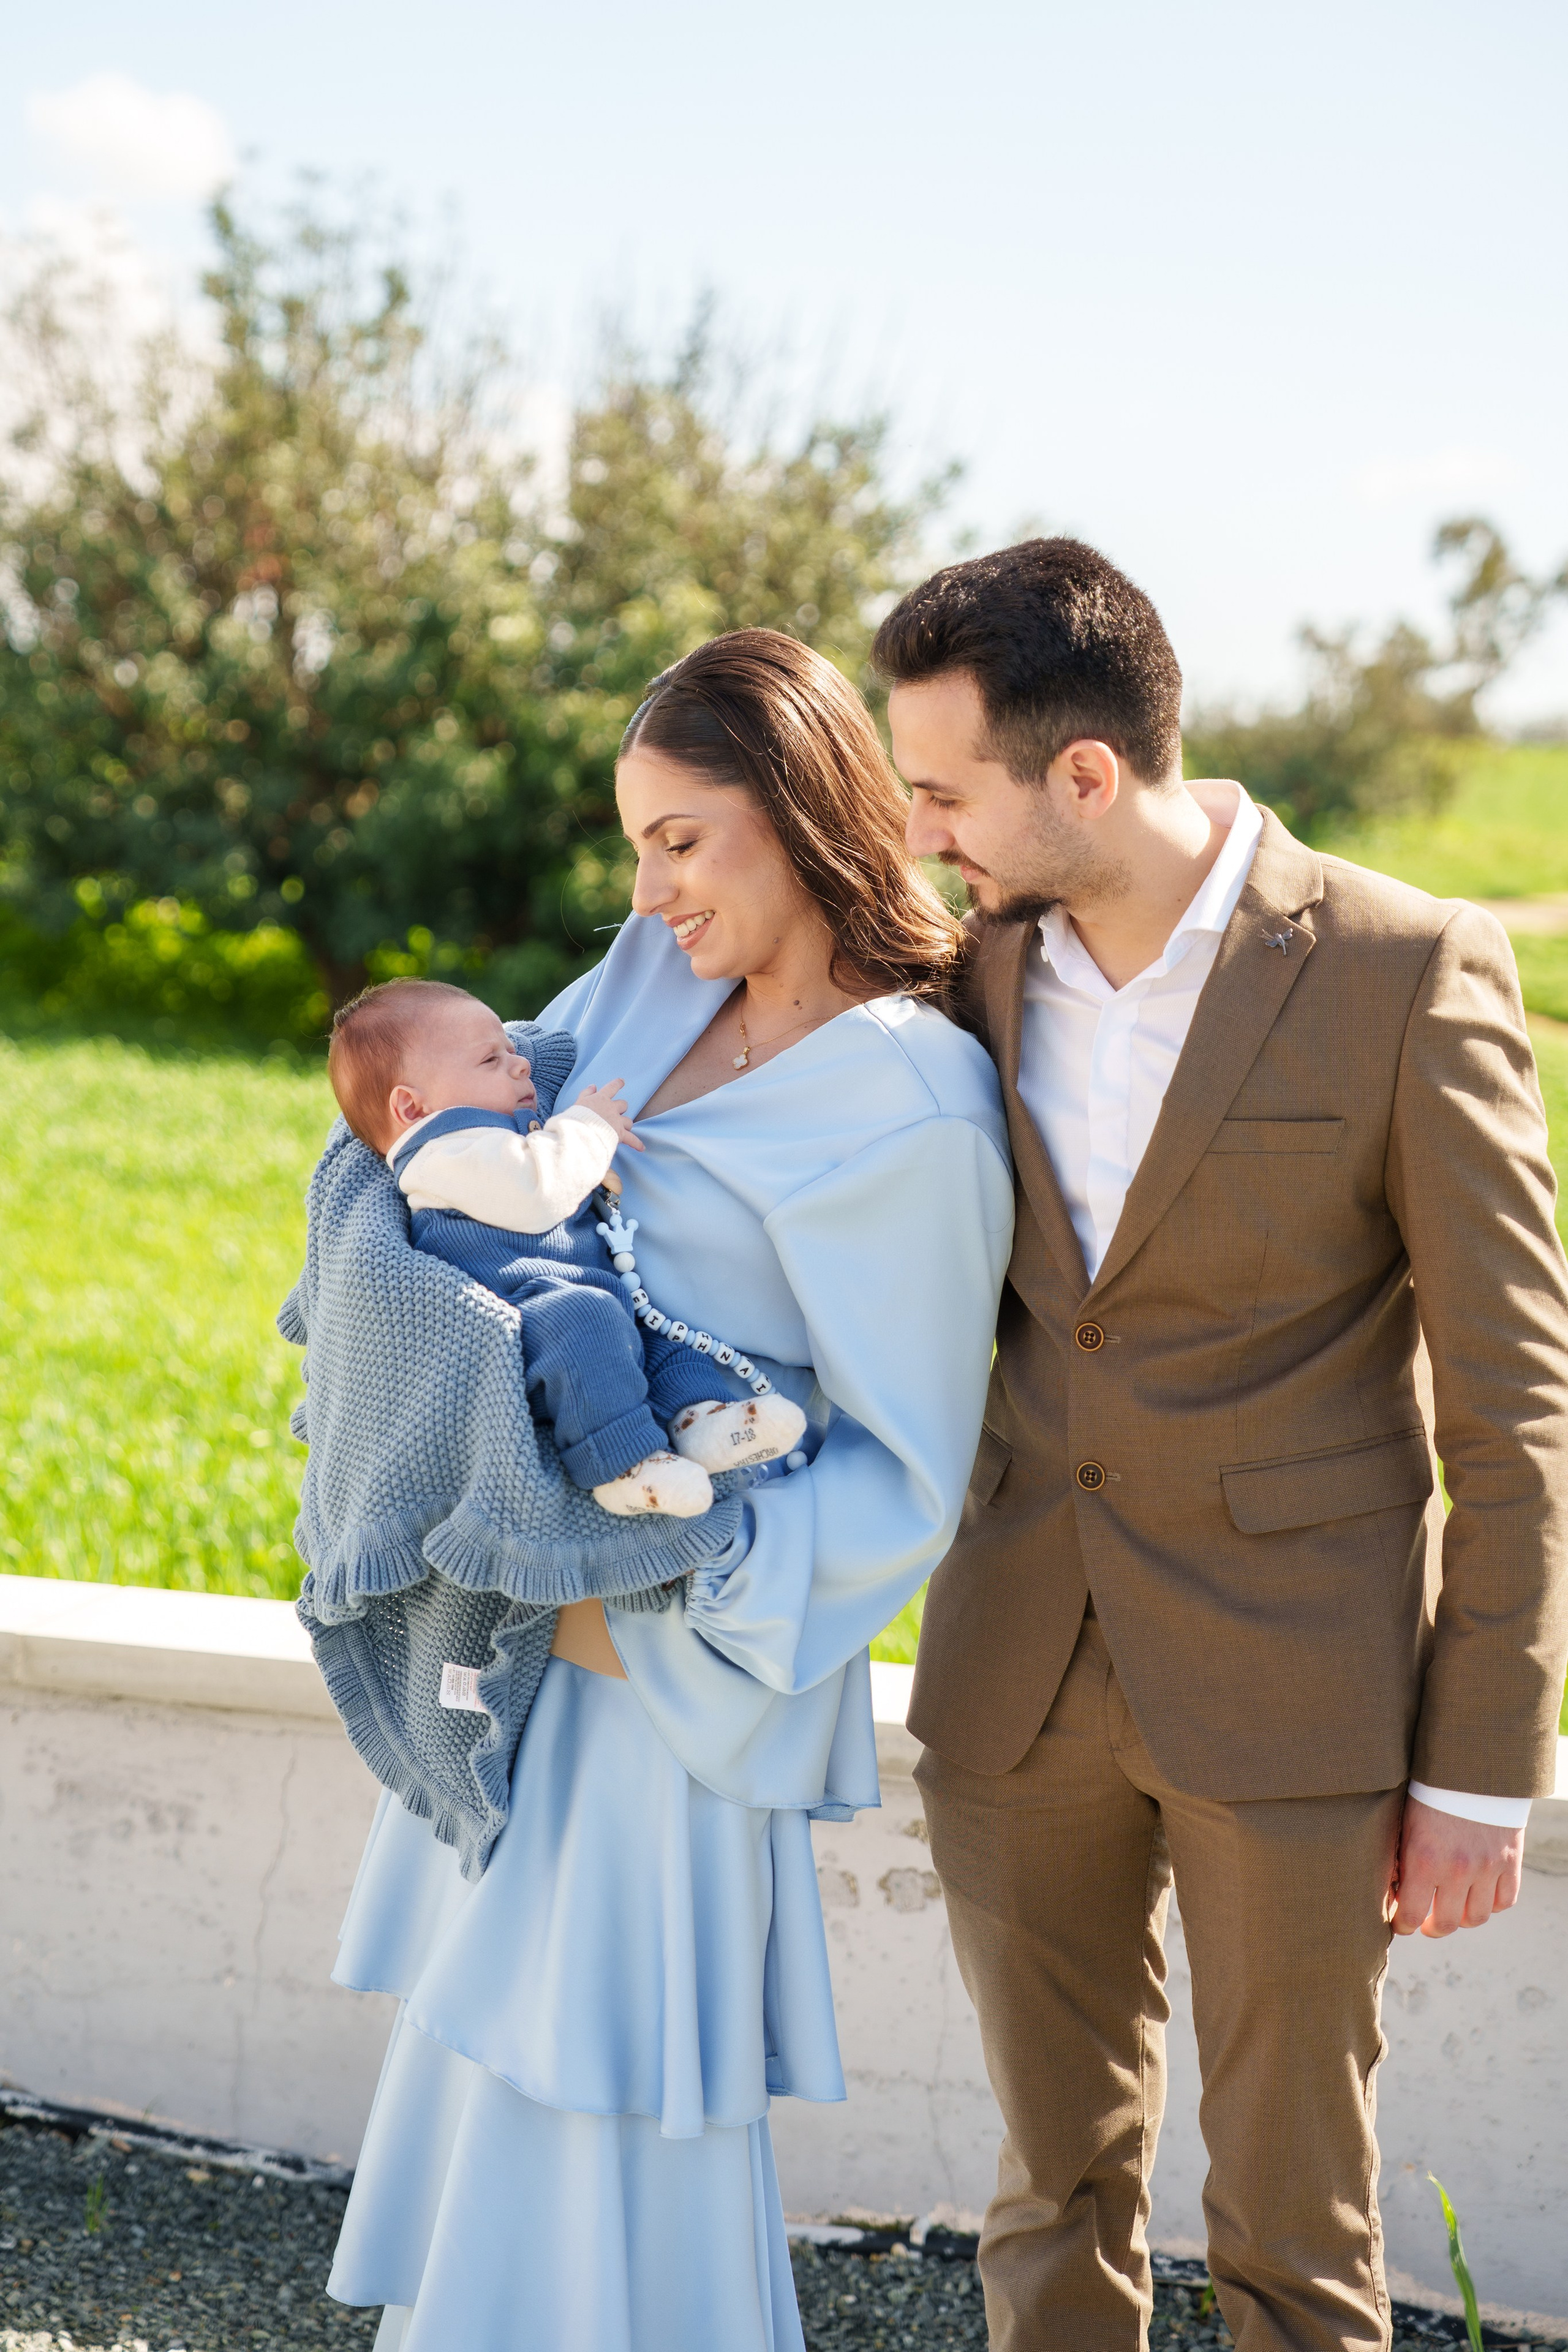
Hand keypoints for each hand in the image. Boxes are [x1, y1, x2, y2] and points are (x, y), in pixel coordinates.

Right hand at [575, 1080, 642, 1150]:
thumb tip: (593, 1086)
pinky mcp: (619, 1134)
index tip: (621, 1081)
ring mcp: (617, 1121)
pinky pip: (632, 1139)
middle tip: (615, 1114)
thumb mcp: (579, 1102)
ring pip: (628, 1121)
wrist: (580, 1130)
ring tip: (623, 1130)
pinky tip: (641, 1147)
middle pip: (623, 1105)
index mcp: (601, 1099)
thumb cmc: (576, 1117)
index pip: (611, 1088)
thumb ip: (586, 1093)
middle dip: (621, 1109)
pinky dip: (637, 1143)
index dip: (617, 1084)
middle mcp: (611, 1108)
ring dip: (626, 1125)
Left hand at [1388, 1795, 1523, 1936]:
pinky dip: (1491, 1905)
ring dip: (1461, 1919)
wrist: (1471, 1766)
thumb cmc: (1429, 1792)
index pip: (1410, 1914)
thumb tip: (1395, 1889)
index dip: (1402, 1926)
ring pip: (1476, 1918)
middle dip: (1432, 1928)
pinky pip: (1504, 1901)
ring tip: (1452, 1911)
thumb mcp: (1405, 1823)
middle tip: (1425, 1923)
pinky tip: (1478, 1896)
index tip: (1399, 1925)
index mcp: (1424, 1860)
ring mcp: (1487, 1868)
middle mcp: (1457, 1870)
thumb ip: (1403, 1859)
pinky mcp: (1510, 1861)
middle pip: (1447, 1924)